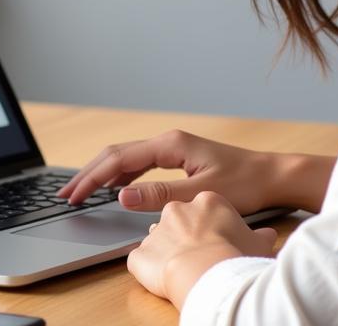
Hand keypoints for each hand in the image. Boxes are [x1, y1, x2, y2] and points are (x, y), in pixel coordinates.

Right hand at [58, 129, 286, 212]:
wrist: (271, 176)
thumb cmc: (244, 184)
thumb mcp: (201, 193)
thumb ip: (160, 195)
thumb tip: (120, 196)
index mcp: (170, 144)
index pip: (119, 160)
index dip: (93, 178)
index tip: (74, 195)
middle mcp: (168, 141)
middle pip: (117, 154)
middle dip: (89, 174)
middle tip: (65, 194)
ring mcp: (173, 148)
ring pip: (126, 157)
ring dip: (102, 173)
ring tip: (80, 191)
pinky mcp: (178, 157)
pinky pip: (140, 163)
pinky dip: (120, 175)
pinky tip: (113, 187)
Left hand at [127, 191, 276, 308]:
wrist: (209, 273)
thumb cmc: (234, 256)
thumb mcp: (256, 243)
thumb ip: (260, 236)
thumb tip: (268, 236)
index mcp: (206, 201)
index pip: (204, 211)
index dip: (211, 229)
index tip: (217, 242)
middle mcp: (177, 209)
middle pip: (179, 221)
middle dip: (186, 238)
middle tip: (201, 257)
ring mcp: (156, 230)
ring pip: (159, 240)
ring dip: (168, 253)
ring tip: (184, 270)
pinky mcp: (140, 254)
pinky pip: (140, 261)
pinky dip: (149, 271)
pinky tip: (163, 280)